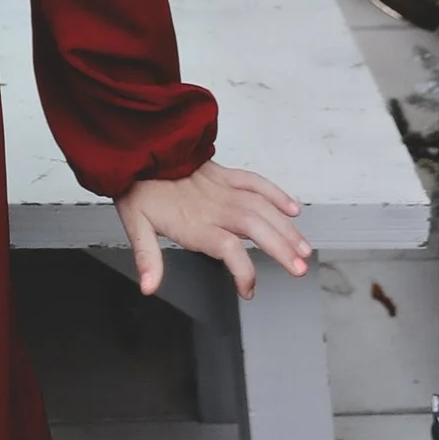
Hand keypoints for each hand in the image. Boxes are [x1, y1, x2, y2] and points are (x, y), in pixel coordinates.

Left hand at [117, 159, 310, 300]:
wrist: (139, 149)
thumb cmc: (140, 189)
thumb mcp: (135, 226)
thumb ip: (146, 258)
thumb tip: (149, 287)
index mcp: (195, 223)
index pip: (228, 249)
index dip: (243, 271)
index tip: (248, 290)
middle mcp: (214, 206)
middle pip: (256, 227)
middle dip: (282, 248)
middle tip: (300, 268)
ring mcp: (223, 188)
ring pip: (262, 207)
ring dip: (286, 227)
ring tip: (303, 248)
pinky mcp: (225, 174)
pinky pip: (256, 182)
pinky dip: (276, 194)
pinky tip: (292, 209)